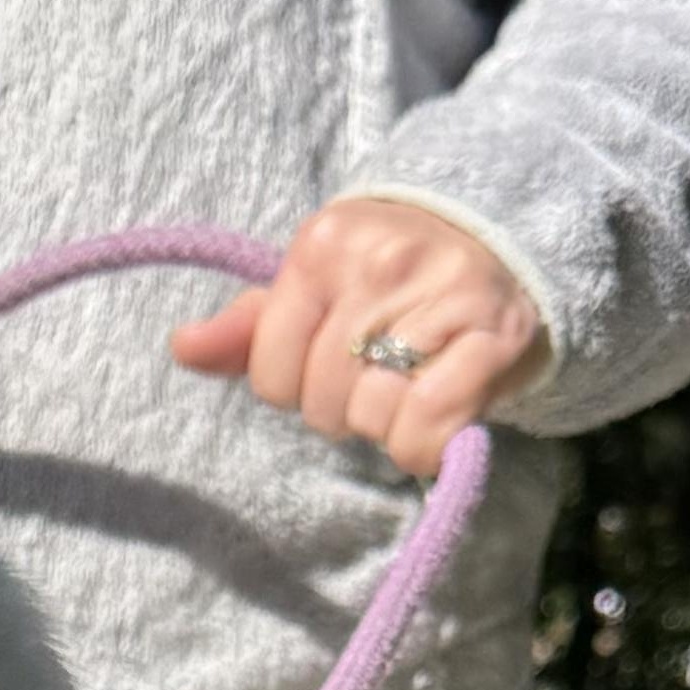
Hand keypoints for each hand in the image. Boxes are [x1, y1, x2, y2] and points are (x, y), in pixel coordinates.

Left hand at [168, 197, 545, 481]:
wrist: (505, 244)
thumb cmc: (392, 279)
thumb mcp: (315, 285)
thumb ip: (249, 326)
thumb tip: (184, 348)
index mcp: (325, 244)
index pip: (272, 371)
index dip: (297, 385)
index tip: (334, 358)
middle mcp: (382, 262)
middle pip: (322, 402)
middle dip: (345, 406)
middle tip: (382, 372)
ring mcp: (443, 297)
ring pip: (373, 418)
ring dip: (388, 423)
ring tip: (414, 382)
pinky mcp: (495, 340)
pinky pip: (427, 431)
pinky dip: (425, 445)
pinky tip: (439, 415)